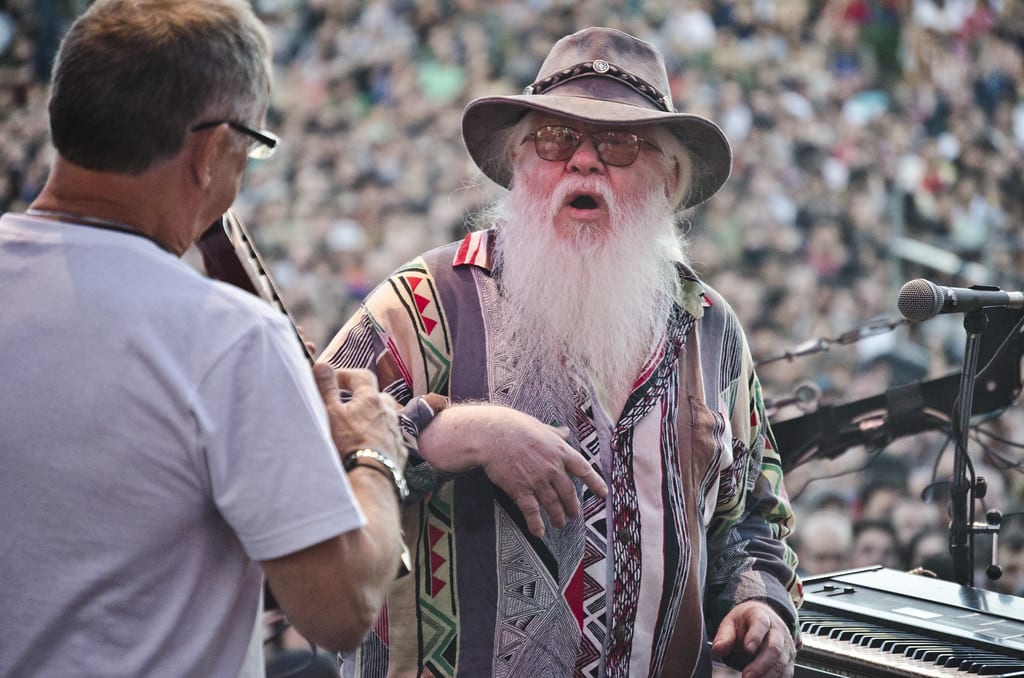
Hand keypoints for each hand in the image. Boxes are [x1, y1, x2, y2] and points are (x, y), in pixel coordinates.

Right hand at [312, 363, 405, 469]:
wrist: (371, 477)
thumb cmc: (349, 444)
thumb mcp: (331, 413)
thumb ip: (326, 388)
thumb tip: (322, 366)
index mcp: (370, 399)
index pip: (361, 376)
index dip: (346, 375)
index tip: (332, 380)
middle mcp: (388, 412)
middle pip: (377, 395)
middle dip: (362, 396)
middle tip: (346, 405)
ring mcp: (396, 432)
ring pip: (386, 417)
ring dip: (373, 417)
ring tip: (357, 427)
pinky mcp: (399, 451)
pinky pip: (389, 437)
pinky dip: (379, 437)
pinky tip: (368, 446)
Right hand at [458, 405, 606, 537]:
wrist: (492, 435)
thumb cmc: (515, 426)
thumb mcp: (540, 426)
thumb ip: (555, 433)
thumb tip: (565, 432)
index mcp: (560, 451)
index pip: (584, 470)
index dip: (595, 483)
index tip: (603, 493)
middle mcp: (553, 468)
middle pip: (568, 493)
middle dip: (572, 506)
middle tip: (574, 514)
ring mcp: (538, 481)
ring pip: (553, 504)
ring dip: (558, 516)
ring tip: (560, 523)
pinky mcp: (521, 490)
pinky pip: (532, 511)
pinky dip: (536, 524)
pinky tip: (538, 532)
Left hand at [711, 601, 796, 677]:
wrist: (765, 618)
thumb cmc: (746, 622)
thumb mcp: (731, 623)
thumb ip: (725, 636)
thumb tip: (717, 650)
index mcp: (761, 616)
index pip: (760, 624)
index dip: (755, 637)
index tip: (747, 649)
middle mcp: (778, 630)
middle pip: (774, 647)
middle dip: (761, 664)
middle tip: (746, 676)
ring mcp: (786, 645)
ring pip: (782, 663)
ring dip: (768, 675)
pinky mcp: (789, 660)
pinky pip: (786, 672)